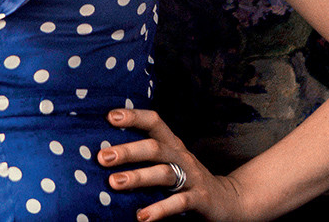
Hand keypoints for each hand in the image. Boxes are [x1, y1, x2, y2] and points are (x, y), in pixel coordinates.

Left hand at [98, 108, 245, 220]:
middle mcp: (181, 156)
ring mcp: (192, 177)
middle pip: (154, 148)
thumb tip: (107, 149)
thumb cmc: (186, 177)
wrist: (226, 199)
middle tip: (102, 157)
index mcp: (172, 143)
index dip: (134, 117)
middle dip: (128, 151)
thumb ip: (147, 154)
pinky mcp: (200, 199)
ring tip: (114, 183)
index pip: (154, 122)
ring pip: (163, 174)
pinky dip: (160, 209)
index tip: (110, 117)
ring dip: (138, 177)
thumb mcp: (169, 160)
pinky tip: (142, 216)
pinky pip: (179, 202)